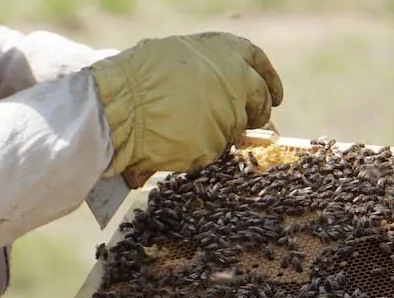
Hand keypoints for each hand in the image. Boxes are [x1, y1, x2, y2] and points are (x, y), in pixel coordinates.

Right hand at [89, 32, 282, 179]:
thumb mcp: (175, 55)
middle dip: (254, 113)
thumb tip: (216, 85)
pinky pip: (211, 150)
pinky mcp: (214, 143)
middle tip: (244, 123)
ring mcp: (229, 114)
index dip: (268, 80)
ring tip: (181, 126)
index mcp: (227, 50)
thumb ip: (204, 68)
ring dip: (215, 131)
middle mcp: (236, 80)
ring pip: (232, 129)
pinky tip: (173, 140)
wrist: (120, 104)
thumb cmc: (138, 77)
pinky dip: (197, 149)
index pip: (258, 64)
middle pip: (257, 101)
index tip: (273, 95)